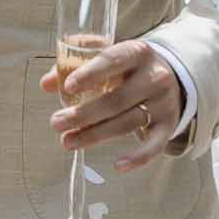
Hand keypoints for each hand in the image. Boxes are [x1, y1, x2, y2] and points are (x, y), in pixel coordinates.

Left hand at [40, 37, 184, 172]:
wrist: (172, 76)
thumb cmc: (127, 66)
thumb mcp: (107, 56)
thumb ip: (75, 63)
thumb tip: (46, 84)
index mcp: (136, 52)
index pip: (112, 61)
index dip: (90, 74)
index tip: (68, 87)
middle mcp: (154, 76)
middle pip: (117, 99)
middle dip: (83, 114)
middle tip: (56, 123)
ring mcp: (163, 102)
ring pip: (128, 122)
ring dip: (95, 135)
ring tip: (68, 141)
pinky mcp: (169, 125)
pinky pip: (154, 145)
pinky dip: (138, 158)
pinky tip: (118, 166)